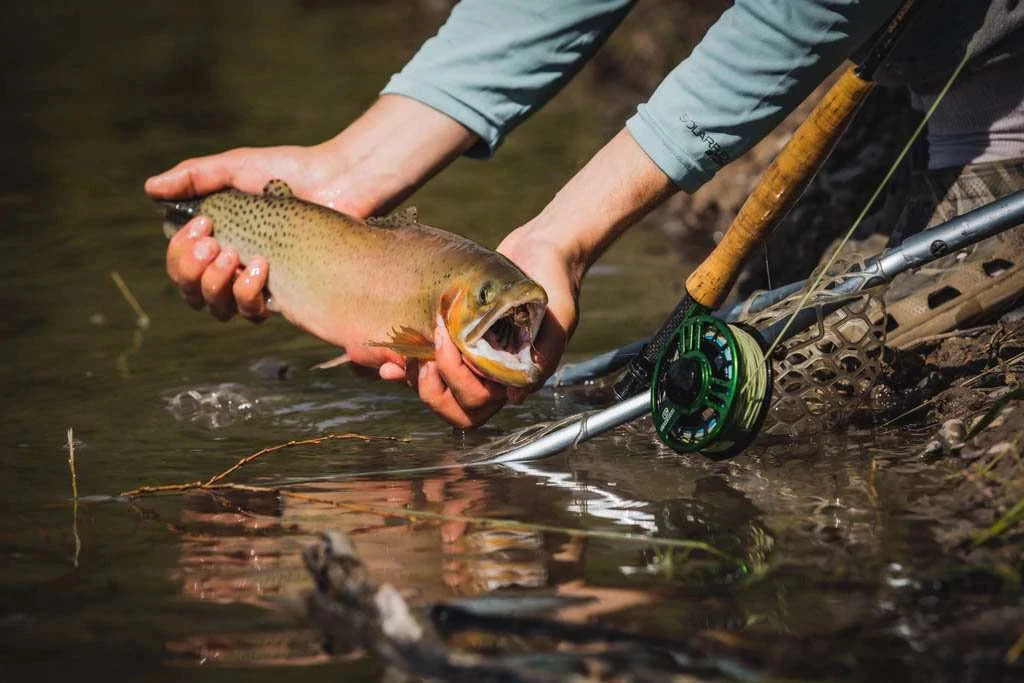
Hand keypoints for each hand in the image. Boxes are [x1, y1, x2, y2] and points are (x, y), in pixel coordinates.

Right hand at [149, 144, 366, 321]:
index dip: (180, 253)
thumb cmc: (288, 171)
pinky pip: (254, 312)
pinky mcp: (286, 293)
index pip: (179, 264)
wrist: (336, 181)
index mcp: (216, 239)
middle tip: (215, 242)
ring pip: (218, 309)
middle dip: (192, 270)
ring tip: (236, 256)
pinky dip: (248, 294)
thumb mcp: (235, 167)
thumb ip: (194, 177)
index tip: (201, 224)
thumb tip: (150, 188)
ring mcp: (258, 282)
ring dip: (216, 285)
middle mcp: (233, 265)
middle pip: (191, 292)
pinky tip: (262, 267)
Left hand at [379, 228, 579, 428]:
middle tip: (428, 353)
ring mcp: (471, 360)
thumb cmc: (556, 282)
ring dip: (416, 380)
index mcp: (514, 376)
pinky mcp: (455, 341)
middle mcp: (491, 375)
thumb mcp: (559, 318)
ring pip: (438, 392)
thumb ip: (545, 355)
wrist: (543, 249)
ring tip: (402, 357)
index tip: (451, 343)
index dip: (458, 384)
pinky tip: (388, 360)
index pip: (480, 401)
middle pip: (455, 409)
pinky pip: (427, 364)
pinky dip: (406, 366)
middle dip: (434, 389)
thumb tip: (516, 396)